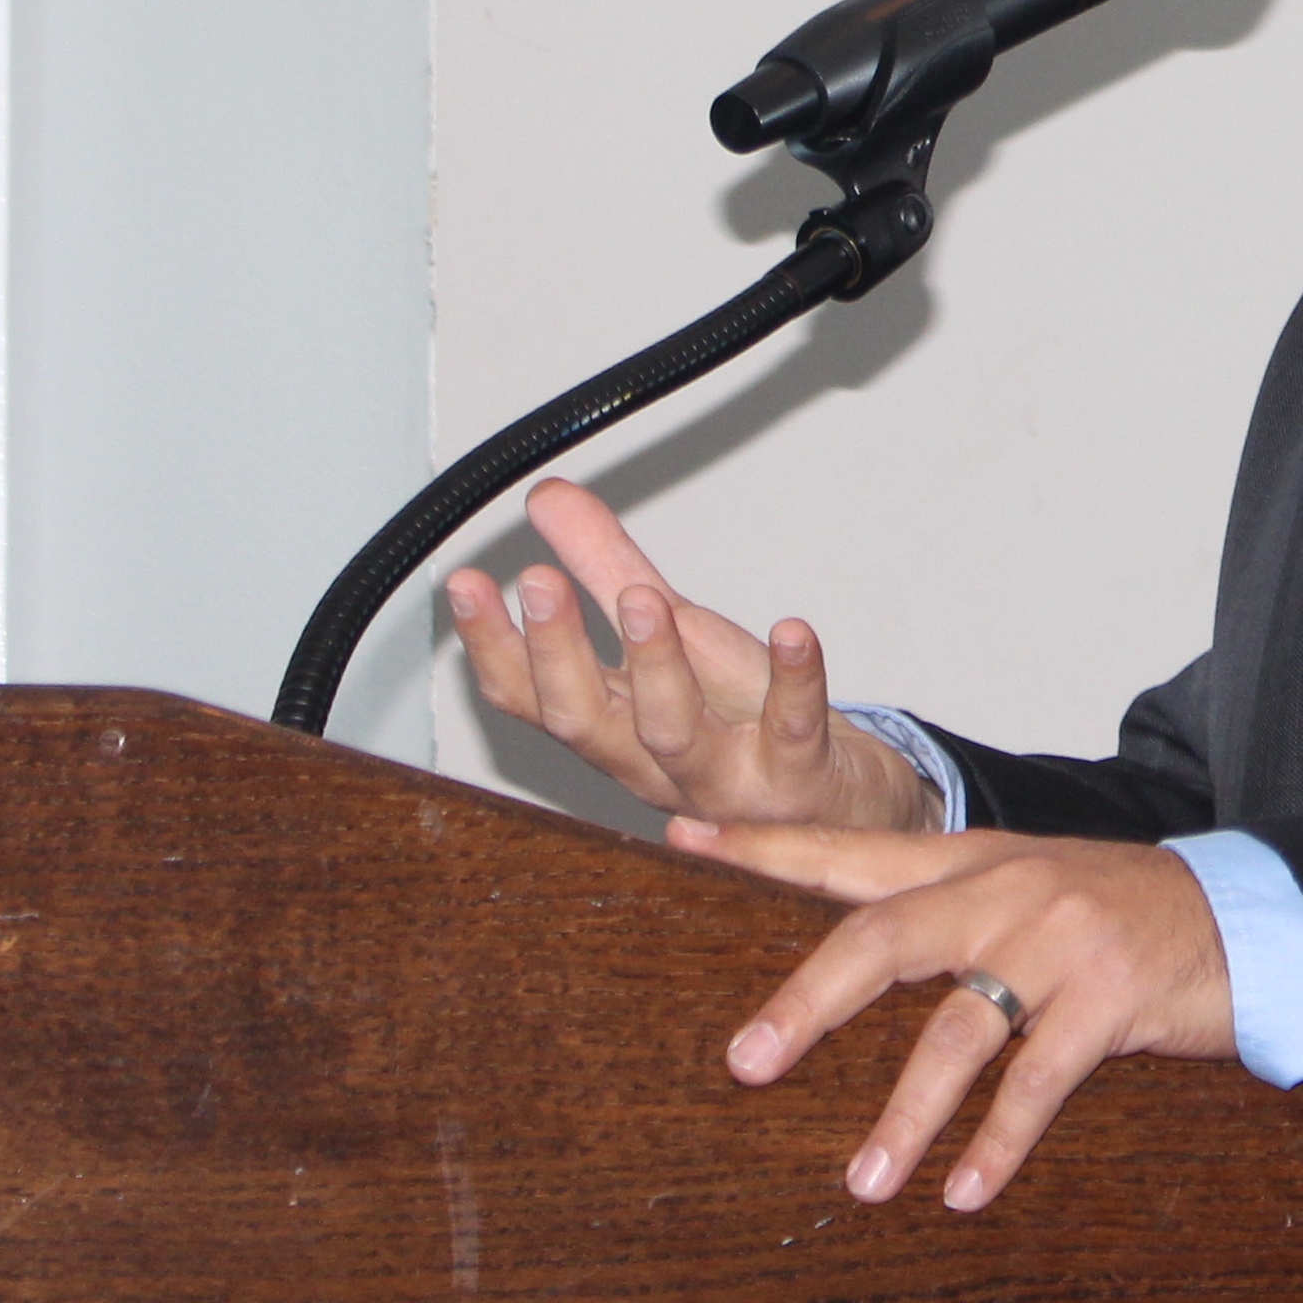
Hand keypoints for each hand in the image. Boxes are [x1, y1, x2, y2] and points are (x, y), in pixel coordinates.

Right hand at [444, 477, 934, 831]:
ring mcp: (724, 779)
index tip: (464, 582)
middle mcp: (653, 765)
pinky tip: (792, 629)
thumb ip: (609, 568)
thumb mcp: (675, 636)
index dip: (492, 644)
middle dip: (556, 652)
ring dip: (654, 667)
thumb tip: (546, 496)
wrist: (838, 806)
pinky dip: (794, 679)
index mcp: (613, 728)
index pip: (530, 697)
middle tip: (537, 580)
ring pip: (673, 734)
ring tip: (643, 598)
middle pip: (584, 721)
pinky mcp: (798, 777)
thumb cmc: (745, 720)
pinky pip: (793, 728)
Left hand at [678, 817, 1238, 1209]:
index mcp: (974, 861)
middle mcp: (1007, 890)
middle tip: (748, 1062)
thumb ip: (948, 914)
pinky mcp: (1111, 997)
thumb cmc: (1122, 915)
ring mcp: (1060, 942)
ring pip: (958, 1029)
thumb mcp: (1029, 890)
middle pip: (883, 939)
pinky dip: (998, 1143)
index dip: (767, 847)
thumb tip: (842, 969)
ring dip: (906, 1114)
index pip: (852, 850)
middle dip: (809, 1003)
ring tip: (864, 1182)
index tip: (684, 840)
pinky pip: (1038, 1081)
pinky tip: (966, 1190)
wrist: (1246, 912)